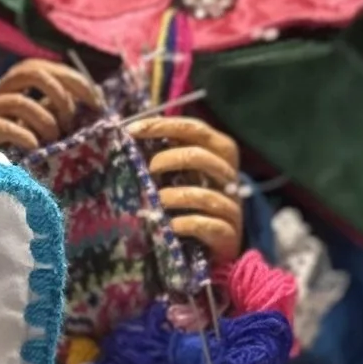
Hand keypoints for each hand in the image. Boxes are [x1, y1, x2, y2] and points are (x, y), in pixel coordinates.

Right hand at [0, 58, 102, 156]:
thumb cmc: (23, 148)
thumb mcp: (48, 125)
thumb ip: (65, 111)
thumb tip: (97, 98)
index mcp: (18, 85)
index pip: (45, 67)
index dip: (74, 80)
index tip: (97, 103)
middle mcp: (1, 92)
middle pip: (29, 72)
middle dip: (57, 95)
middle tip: (69, 122)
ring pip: (17, 101)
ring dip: (44, 121)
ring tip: (53, 141)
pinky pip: (0, 125)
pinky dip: (23, 136)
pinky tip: (35, 148)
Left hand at [132, 113, 243, 263]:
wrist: (221, 237)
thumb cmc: (198, 197)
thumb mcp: (187, 170)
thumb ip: (170, 151)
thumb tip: (134, 133)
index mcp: (221, 150)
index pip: (195, 128)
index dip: (163, 126)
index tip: (131, 130)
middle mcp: (229, 174)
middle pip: (200, 156)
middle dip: (169, 159)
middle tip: (149, 169)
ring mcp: (231, 203)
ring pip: (203, 195)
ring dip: (174, 196)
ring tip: (158, 200)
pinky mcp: (228, 231)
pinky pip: (204, 224)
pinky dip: (184, 224)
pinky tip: (171, 225)